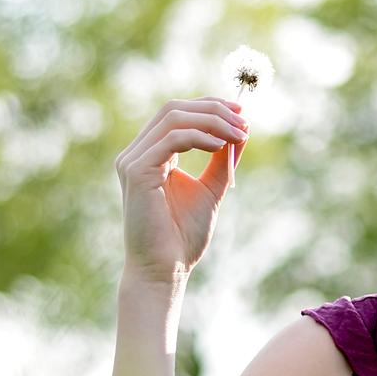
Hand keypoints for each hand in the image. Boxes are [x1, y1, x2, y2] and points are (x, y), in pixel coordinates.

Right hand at [113, 97, 248, 284]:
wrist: (165, 269)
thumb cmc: (183, 236)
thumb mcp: (210, 190)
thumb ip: (221, 161)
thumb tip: (241, 132)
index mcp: (149, 155)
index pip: (176, 114)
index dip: (209, 106)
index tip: (241, 112)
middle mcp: (136, 154)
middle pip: (173, 108)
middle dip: (213, 109)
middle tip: (243, 120)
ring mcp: (132, 161)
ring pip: (173, 118)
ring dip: (212, 121)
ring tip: (238, 134)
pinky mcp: (136, 171)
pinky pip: (172, 139)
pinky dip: (200, 137)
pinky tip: (221, 146)